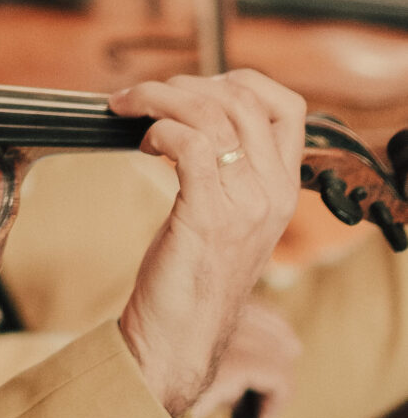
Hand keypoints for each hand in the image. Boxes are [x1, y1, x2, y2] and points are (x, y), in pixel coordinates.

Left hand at [111, 69, 304, 417]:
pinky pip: (188, 144)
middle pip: (243, 98)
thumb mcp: (226, 214)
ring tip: (131, 111)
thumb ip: (226, 169)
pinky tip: (142, 145)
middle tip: (148, 97)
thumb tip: (191, 112)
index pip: (287, 107)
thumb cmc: (191, 273)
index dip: (239, 81)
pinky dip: (158, 128)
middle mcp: (272, 193)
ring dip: (160, 97)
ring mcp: (244, 204)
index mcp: (282, 189)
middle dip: (186, 83)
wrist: (179, 337)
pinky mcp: (207, 216)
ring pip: (212, 113)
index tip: (197, 86)